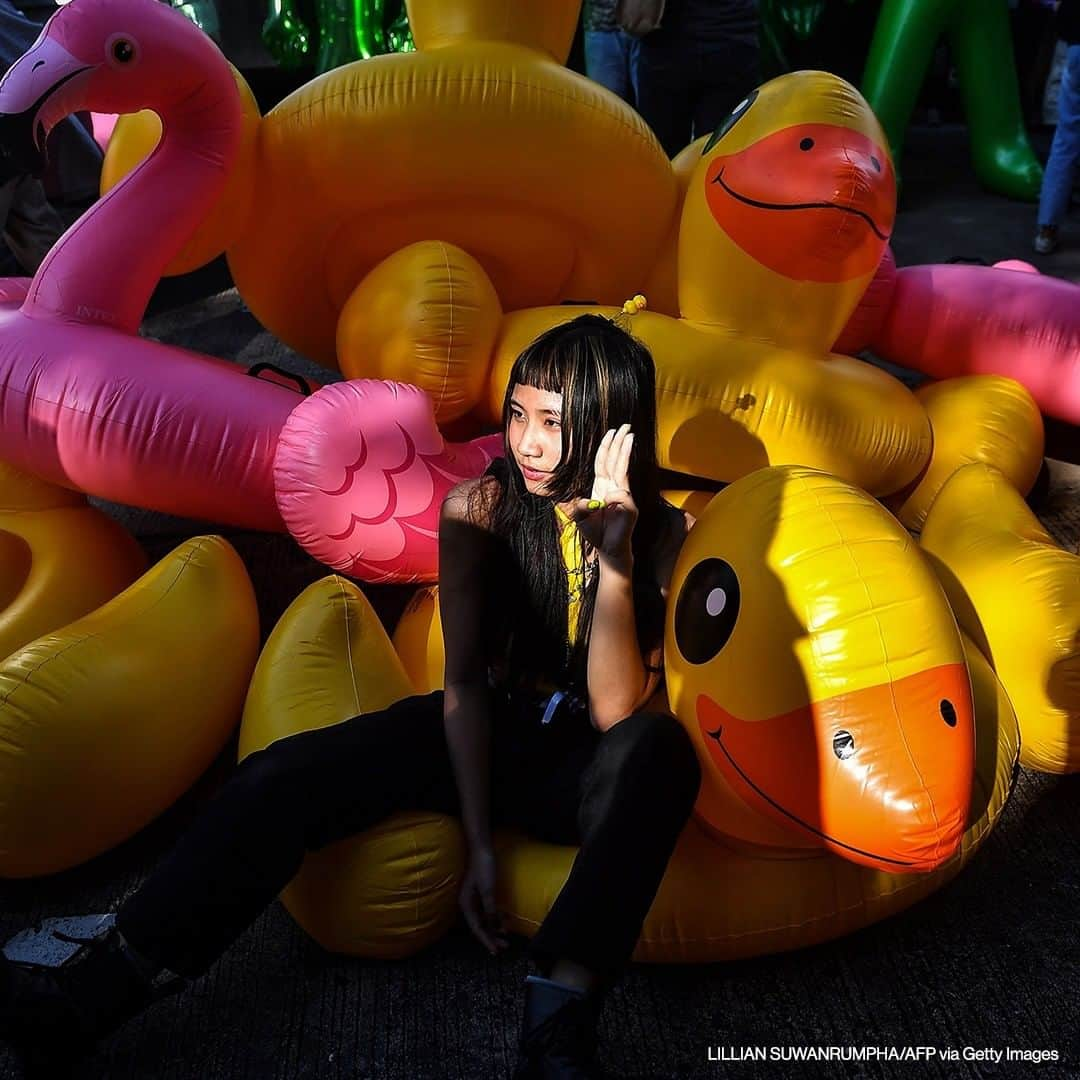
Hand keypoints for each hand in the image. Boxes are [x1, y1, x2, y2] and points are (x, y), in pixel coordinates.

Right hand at [459, 846, 507, 955]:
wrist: (482, 848)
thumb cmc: (483, 868)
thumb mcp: (488, 890)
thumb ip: (490, 910)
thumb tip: (493, 928)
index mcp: (466, 905)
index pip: (476, 928)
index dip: (486, 941)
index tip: (496, 951)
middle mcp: (468, 904)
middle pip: (480, 926)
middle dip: (491, 937)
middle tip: (504, 946)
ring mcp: (474, 898)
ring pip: (484, 919)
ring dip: (494, 928)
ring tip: (506, 935)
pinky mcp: (481, 893)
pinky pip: (487, 910)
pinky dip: (495, 917)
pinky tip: (504, 920)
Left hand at [569, 424, 637, 564]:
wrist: (607, 550)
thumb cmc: (595, 532)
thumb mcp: (577, 515)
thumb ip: (575, 504)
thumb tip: (574, 499)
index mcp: (603, 487)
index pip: (605, 463)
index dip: (607, 447)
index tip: (610, 432)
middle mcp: (615, 488)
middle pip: (616, 460)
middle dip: (620, 442)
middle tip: (625, 426)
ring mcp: (624, 497)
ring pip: (622, 470)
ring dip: (624, 451)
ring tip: (629, 435)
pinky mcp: (630, 507)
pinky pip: (620, 495)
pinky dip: (613, 496)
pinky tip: (610, 502)